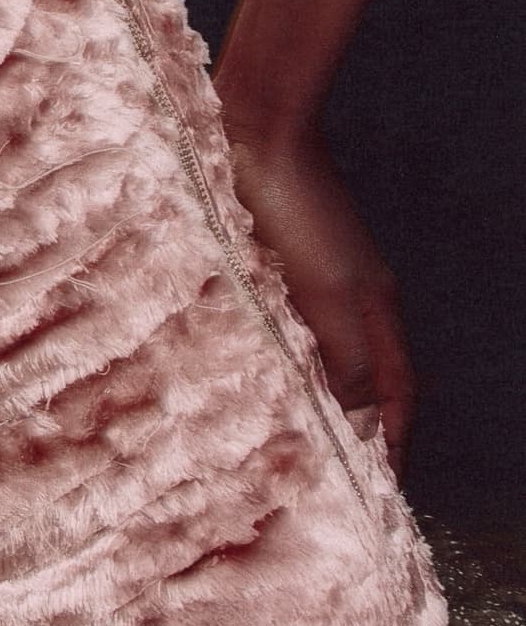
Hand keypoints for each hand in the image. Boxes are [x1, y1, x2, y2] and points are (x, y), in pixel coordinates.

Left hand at [218, 113, 414, 475]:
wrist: (250, 133)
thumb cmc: (291, 209)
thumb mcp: (325, 293)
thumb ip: (344, 360)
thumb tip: (354, 423)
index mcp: (371, 312)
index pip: (392, 395)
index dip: (390, 444)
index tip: (379, 493)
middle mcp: (343, 303)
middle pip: (354, 381)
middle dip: (346, 432)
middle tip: (324, 484)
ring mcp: (304, 285)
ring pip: (308, 359)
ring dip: (298, 401)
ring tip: (275, 449)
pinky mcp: (261, 269)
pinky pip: (269, 331)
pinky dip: (261, 364)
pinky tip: (232, 385)